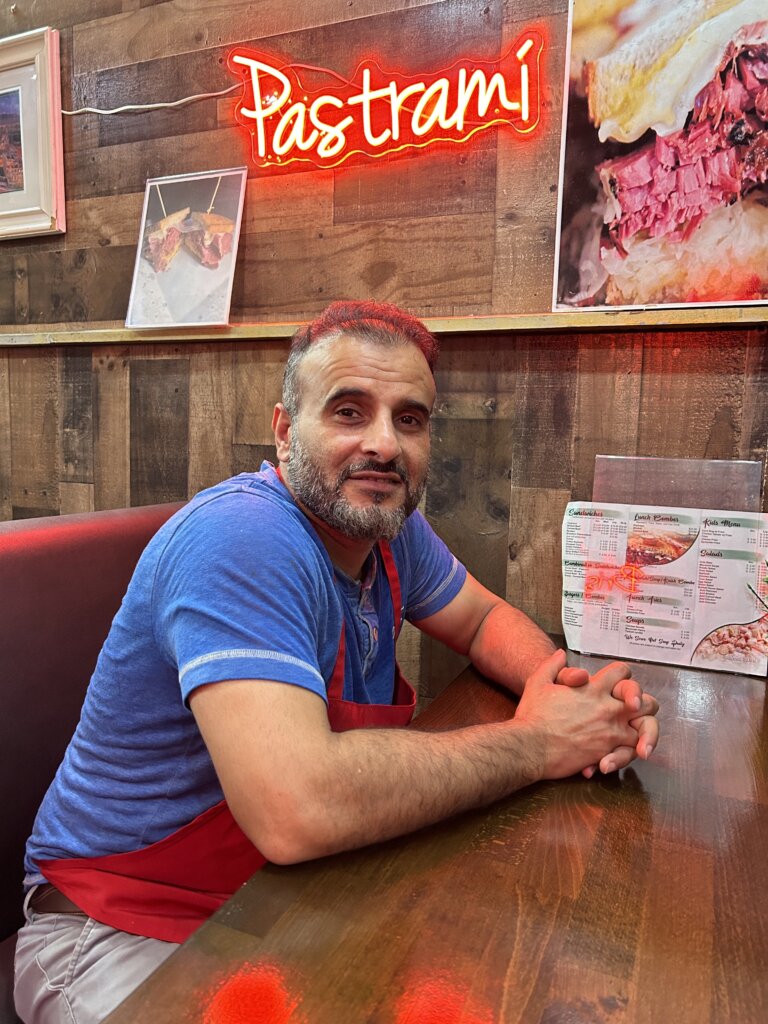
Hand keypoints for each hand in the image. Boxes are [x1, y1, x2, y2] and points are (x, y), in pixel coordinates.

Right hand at [514, 650, 641, 779]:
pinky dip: (626, 751)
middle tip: (633, 709)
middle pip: (647, 702)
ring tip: (630, 734)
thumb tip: (561, 654)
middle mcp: (608, 709)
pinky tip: (615, 751)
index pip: (623, 673)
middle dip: (642, 704)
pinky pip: (630, 751)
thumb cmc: (533, 715)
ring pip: (644, 730)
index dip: (621, 676)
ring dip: (639, 730)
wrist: (530, 746)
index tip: (615, 685)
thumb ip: (552, 665)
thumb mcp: (538, 682)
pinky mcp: (608, 752)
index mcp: (594, 689)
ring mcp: (611, 732)